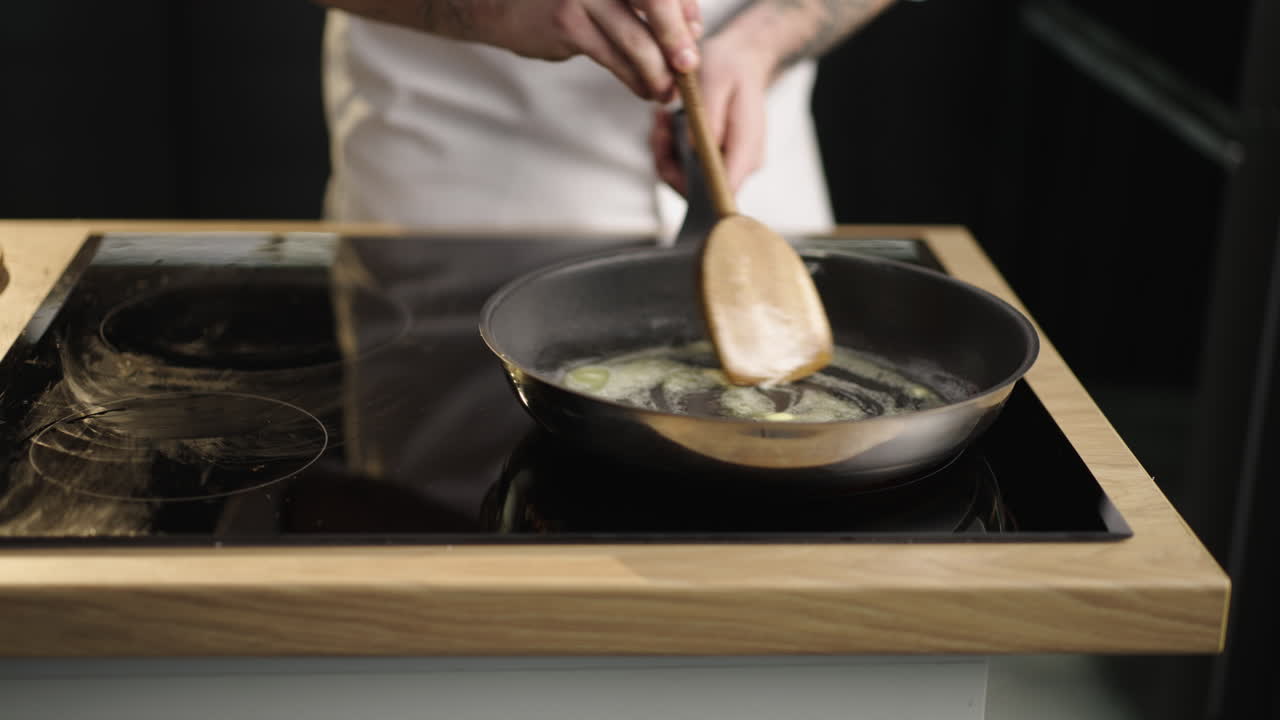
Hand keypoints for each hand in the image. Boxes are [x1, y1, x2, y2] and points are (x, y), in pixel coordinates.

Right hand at [479, 0, 702, 100]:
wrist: (500, 4)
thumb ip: (646, 2)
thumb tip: (692, 29)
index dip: (687, 10)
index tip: (693, 36)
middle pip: (658, 2)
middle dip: (678, 39)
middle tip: (688, 67)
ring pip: (637, 40)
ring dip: (658, 72)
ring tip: (666, 91)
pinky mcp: (568, 23)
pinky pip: (614, 59)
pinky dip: (635, 80)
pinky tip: (644, 90)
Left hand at [650, 33, 772, 194]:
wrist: (742, 58)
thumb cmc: (731, 65)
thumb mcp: (718, 77)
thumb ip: (708, 114)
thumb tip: (693, 148)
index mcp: (746, 149)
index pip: (723, 191)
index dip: (693, 189)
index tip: (668, 157)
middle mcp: (741, 164)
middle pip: (700, 191)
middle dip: (670, 164)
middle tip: (660, 127)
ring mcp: (729, 163)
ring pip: (688, 180)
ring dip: (666, 153)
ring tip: (662, 119)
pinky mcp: (716, 159)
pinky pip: (687, 167)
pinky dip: (670, 149)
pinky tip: (666, 123)